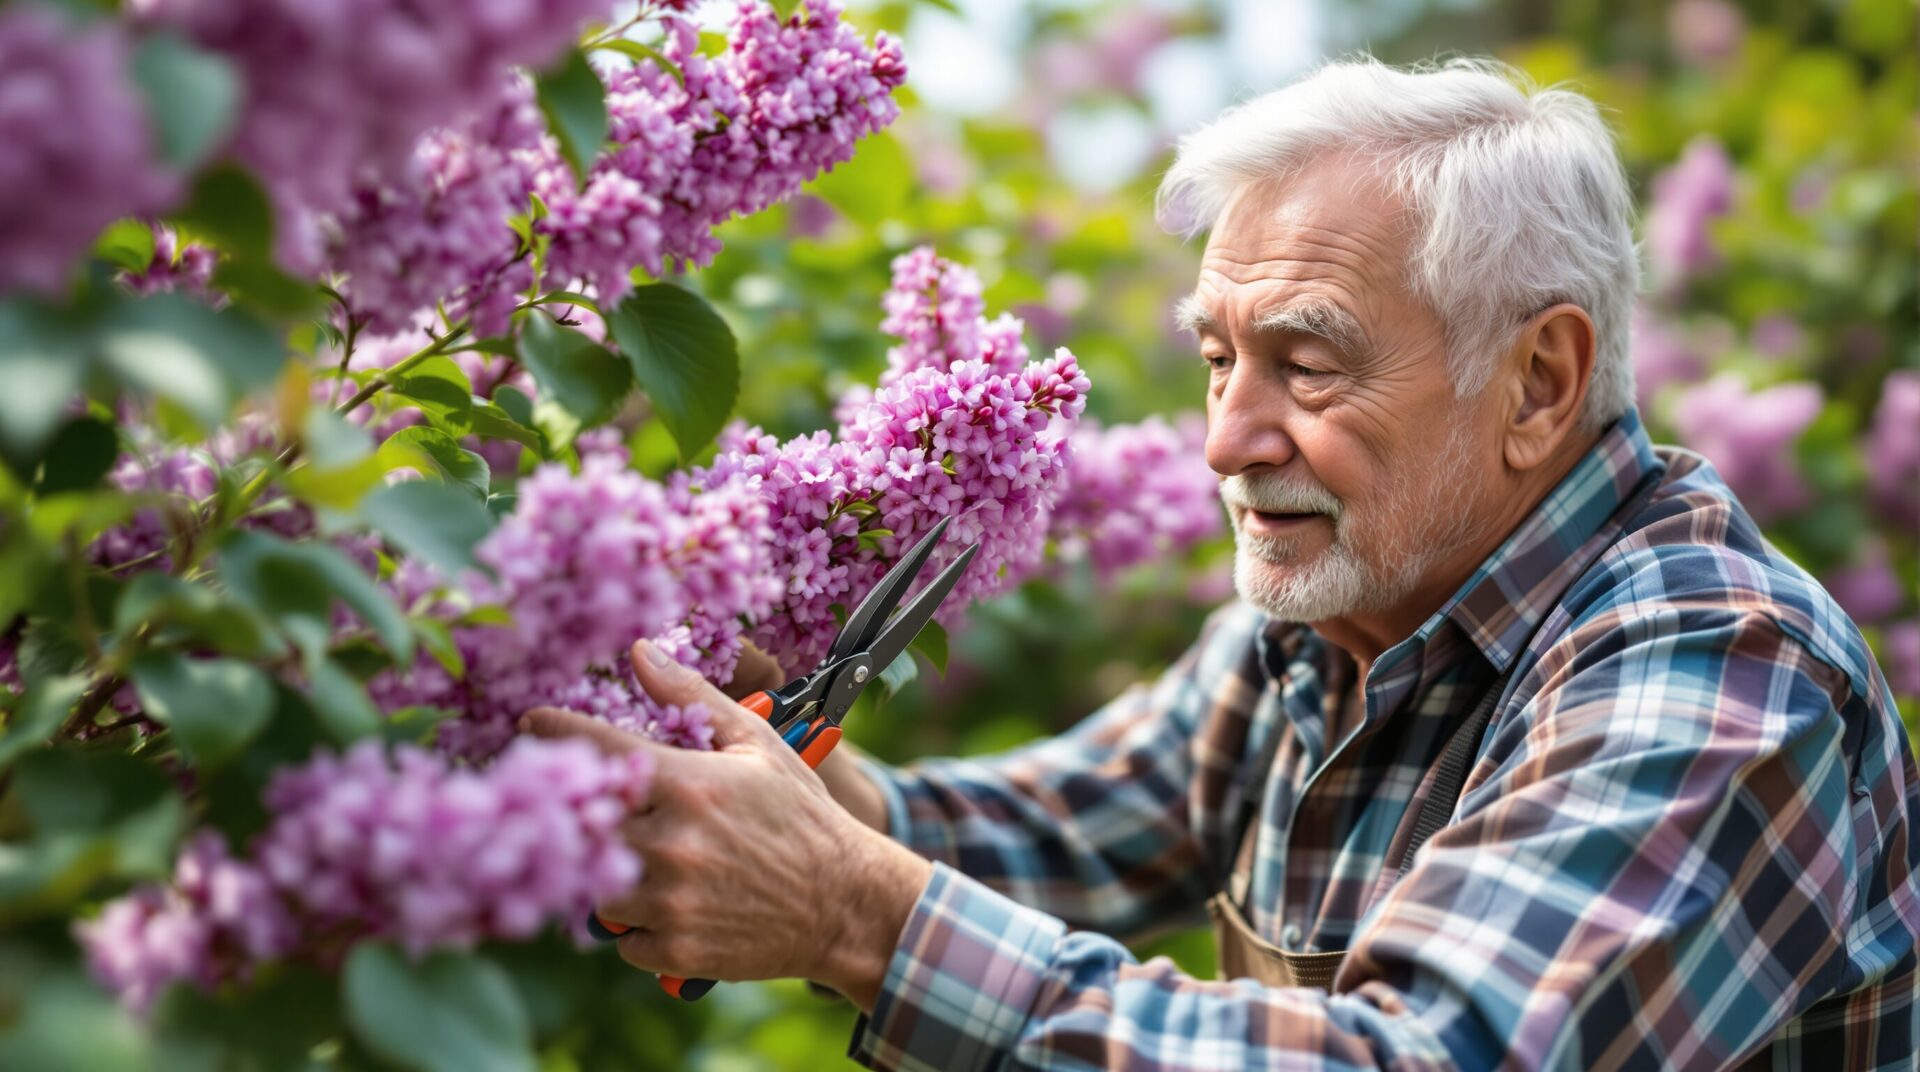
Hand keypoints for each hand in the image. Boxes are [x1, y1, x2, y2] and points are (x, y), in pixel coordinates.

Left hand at [521, 639, 931, 1010]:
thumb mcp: (757, 746)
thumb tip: (640, 652)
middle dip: (583, 816)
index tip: (531, 726)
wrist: (843, 902)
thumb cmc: (800, 816)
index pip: (598, 751)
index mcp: (688, 785)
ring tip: (646, 863)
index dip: (555, 733)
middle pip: (583, 826)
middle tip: (592, 810)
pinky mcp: (675, 949)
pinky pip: (620, 940)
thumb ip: (692, 699)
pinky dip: (635, 926)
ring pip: (594, 888)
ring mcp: (671, 902)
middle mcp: (672, 843)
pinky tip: (669, 905)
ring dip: (610, 875)